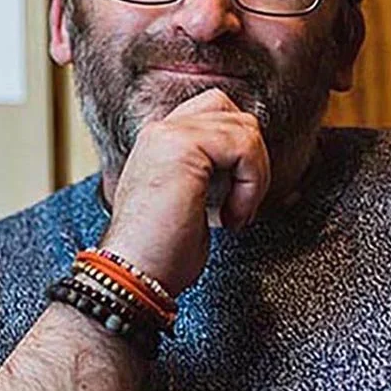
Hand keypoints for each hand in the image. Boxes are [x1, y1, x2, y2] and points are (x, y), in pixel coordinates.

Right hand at [101, 88, 270, 296]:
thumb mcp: (193, 204)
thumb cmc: (160, 255)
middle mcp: (161, 131)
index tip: (238, 199)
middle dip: (253, 160)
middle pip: (234, 114)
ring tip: (236, 215)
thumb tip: (258, 169)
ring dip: (254, 178)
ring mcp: (169, 133)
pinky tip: (231, 217)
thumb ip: (213, 175)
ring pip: (245, 129)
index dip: (240, 152)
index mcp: (160, 142)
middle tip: (242, 205)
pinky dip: (251, 185)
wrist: (132, 275)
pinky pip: (244, 146)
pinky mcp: (183, 145)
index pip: (216, 114)